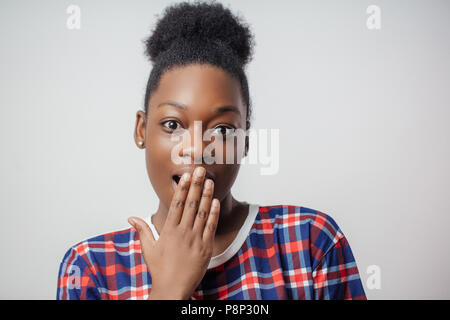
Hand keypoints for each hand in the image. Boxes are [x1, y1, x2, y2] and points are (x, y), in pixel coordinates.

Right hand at [128, 167, 219, 299]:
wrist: (172, 289)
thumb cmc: (159, 269)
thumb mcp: (148, 249)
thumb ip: (142, 230)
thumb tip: (131, 218)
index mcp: (169, 231)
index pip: (177, 204)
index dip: (182, 188)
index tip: (186, 175)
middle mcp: (183, 233)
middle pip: (191, 204)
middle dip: (196, 185)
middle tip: (201, 170)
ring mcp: (195, 240)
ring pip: (202, 213)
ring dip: (207, 195)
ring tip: (210, 181)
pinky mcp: (206, 248)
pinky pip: (211, 227)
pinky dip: (214, 214)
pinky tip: (216, 202)